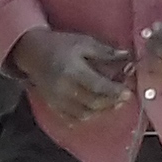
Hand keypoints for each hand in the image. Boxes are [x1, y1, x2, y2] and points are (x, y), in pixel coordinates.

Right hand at [12, 28, 132, 122]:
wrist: (32, 53)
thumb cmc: (60, 45)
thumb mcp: (83, 42)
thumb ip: (105, 51)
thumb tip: (126, 56)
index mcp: (72, 70)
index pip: (97, 86)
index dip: (114, 91)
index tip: (128, 92)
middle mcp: (64, 88)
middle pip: (92, 103)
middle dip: (111, 102)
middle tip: (125, 99)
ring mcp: (57, 100)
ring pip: (84, 114)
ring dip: (101, 111)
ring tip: (114, 104)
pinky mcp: (52, 106)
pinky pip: (72, 118)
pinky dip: (87, 117)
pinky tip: (96, 110)